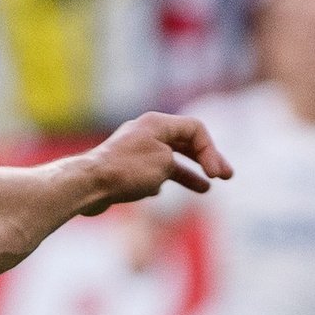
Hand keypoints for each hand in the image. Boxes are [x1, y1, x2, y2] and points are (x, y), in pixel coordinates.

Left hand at [78, 114, 232, 213]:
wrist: (88, 185)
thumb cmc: (128, 171)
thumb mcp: (165, 164)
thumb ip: (177, 162)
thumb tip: (167, 170)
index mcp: (157, 123)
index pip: (195, 130)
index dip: (211, 151)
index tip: (216, 174)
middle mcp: (145, 132)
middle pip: (184, 143)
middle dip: (205, 160)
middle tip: (226, 176)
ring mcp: (133, 150)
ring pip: (168, 160)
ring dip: (188, 173)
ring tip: (205, 188)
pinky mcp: (123, 168)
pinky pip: (149, 172)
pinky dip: (161, 181)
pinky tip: (160, 192)